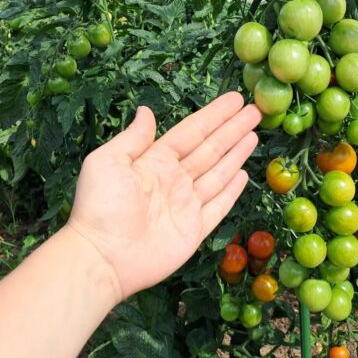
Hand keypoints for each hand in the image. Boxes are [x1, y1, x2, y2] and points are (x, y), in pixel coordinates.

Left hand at [66, 93, 260, 301]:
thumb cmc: (100, 207)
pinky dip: (232, 191)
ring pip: (218, 174)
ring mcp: (186, 205)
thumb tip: (146, 111)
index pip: (191, 132)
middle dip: (232, 130)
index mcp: (155, 161)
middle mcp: (174, 180)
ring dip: (236, 154)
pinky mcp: (194, 230)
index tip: (235, 99)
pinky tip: (244, 175)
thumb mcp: (107, 162)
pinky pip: (218, 206)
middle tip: (256, 111)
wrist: (103, 257)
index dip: (214, 115)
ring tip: (254, 135)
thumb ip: (133, 138)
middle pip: (210, 149)